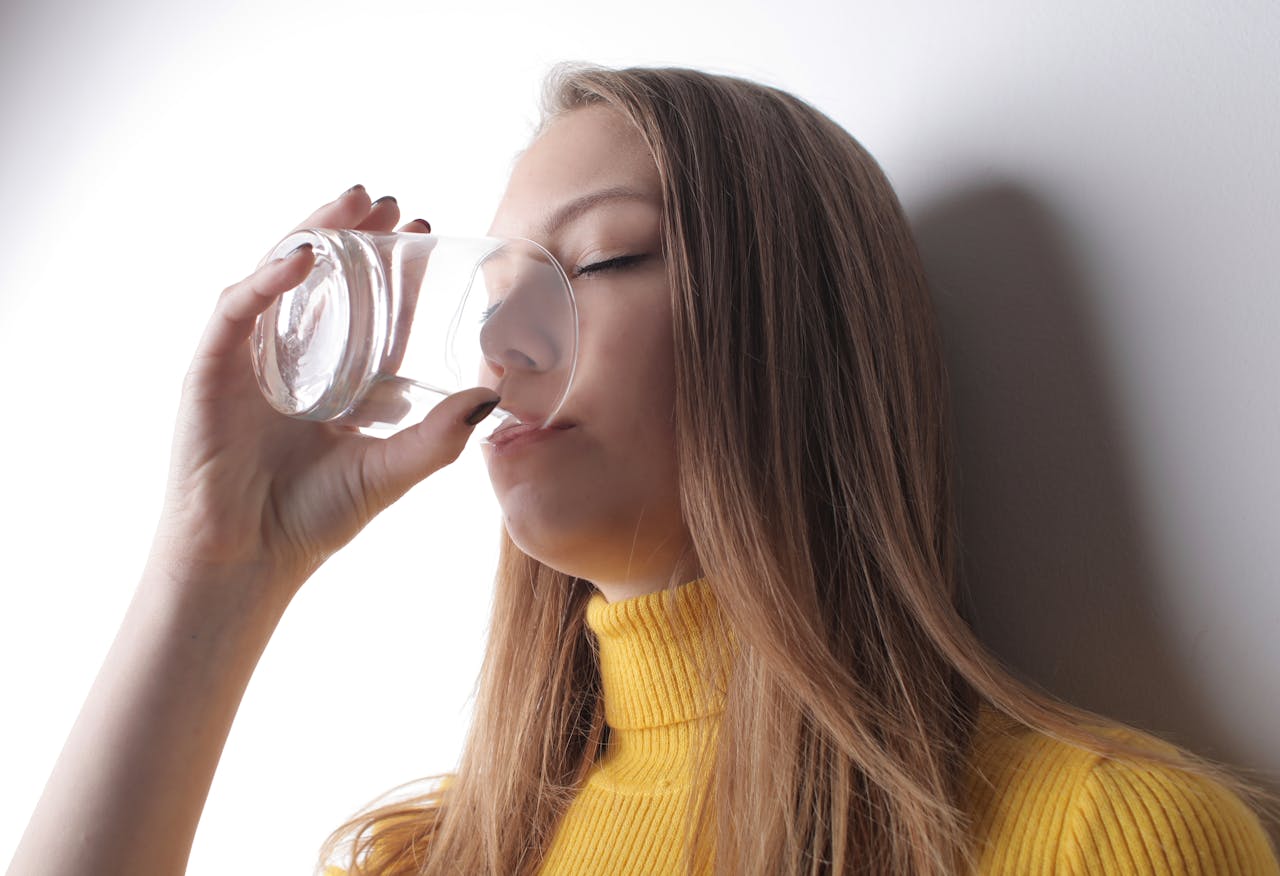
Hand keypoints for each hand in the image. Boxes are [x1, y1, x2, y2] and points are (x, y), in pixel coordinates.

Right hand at [149, 186, 498, 607]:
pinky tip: (304, 255)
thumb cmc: (315, 519)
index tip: (426, 231)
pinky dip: (269, 278)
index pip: (369, 310)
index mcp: (335, 380)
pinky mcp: (211, 368)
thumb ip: (440, 436)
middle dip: (355, 235)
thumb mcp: (392, 468)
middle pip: (324, 280)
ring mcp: (249, 360)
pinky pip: (238, 308)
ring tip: (354, 200)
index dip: (395, 271)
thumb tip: (492, 396)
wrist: (250, 557)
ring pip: (280, 278)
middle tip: (391, 200)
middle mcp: (292, 361)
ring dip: (315, 234)